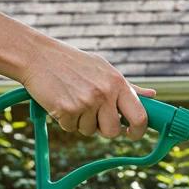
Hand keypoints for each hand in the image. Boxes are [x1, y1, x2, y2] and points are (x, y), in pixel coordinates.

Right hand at [18, 36, 155, 139]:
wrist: (36, 55)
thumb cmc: (73, 63)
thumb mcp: (103, 69)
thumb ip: (128, 87)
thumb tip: (152, 96)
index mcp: (118, 83)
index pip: (140, 117)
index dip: (138, 131)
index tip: (131, 133)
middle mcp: (105, 93)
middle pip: (113, 132)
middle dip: (104, 128)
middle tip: (92, 114)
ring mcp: (86, 102)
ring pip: (91, 131)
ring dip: (82, 122)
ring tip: (72, 99)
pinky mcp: (67, 110)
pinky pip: (72, 128)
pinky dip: (66, 120)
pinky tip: (60, 101)